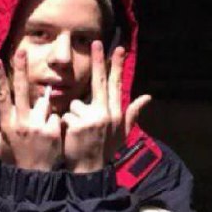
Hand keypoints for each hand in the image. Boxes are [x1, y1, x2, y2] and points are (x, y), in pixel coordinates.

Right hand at [0, 51, 61, 171]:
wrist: (36, 178)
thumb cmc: (16, 160)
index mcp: (7, 125)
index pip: (1, 97)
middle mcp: (21, 123)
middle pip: (21, 91)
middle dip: (20, 70)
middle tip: (20, 52)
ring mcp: (38, 126)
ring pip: (43, 105)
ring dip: (43, 112)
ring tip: (41, 132)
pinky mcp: (53, 131)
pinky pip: (56, 117)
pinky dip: (55, 123)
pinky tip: (53, 138)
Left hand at [62, 43, 150, 173]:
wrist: (89, 169)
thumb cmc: (104, 150)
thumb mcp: (121, 134)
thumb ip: (132, 113)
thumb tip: (147, 97)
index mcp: (115, 113)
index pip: (116, 84)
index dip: (117, 66)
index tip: (119, 49)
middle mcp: (106, 113)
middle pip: (100, 82)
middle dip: (99, 61)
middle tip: (96, 42)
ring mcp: (92, 119)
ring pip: (75, 104)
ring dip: (72, 116)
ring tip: (77, 132)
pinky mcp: (78, 124)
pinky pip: (65, 115)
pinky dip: (64, 124)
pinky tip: (70, 136)